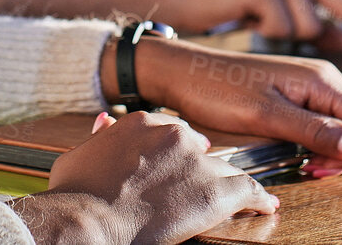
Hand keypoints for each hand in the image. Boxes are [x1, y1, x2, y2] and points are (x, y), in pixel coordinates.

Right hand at [12, 111, 276, 244]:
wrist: (89, 219)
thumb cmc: (76, 193)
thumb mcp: (79, 154)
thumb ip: (99, 137)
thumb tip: (104, 122)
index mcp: (143, 122)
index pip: (171, 131)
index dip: (176, 151)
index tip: (178, 163)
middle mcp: (175, 134)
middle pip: (200, 148)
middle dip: (200, 165)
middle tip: (200, 183)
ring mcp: (197, 162)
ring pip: (225, 168)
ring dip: (230, 183)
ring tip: (245, 195)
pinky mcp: (213, 192)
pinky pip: (247, 191)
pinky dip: (258, 199)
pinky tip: (266, 206)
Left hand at [136, 37, 341, 176]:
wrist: (183, 72)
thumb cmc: (217, 89)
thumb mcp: (266, 115)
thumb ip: (316, 131)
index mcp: (322, 80)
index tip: (320, 167)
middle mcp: (325, 79)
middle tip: (317, 168)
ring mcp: (313, 86)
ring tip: (310, 163)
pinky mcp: (300, 94)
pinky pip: (333, 118)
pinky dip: (328, 139)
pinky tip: (303, 152)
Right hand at [162, 0, 341, 39]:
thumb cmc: (234, 6)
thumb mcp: (278, 9)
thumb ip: (315, 20)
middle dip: (341, 28)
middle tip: (339, 40)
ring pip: (311, 27)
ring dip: (288, 35)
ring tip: (262, 21)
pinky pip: (283, 30)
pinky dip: (266, 34)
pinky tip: (249, 20)